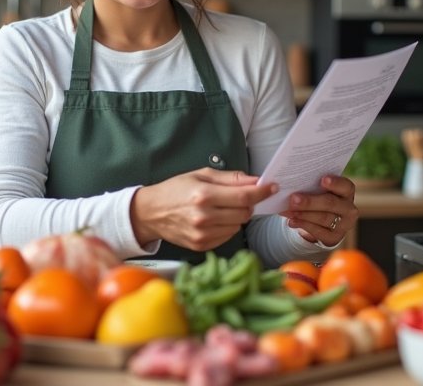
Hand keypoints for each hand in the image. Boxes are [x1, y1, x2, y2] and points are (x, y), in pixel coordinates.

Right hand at [130, 168, 275, 250]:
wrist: (150, 213)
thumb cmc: (175, 190)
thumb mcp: (201, 176)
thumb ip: (230, 178)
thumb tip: (255, 181)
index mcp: (204, 196)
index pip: (243, 196)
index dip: (261, 192)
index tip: (272, 187)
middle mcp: (204, 217)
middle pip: (244, 213)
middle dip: (247, 203)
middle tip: (237, 197)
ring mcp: (203, 235)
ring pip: (238, 226)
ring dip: (237, 216)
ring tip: (221, 208)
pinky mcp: (202, 246)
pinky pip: (228, 237)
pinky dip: (227, 227)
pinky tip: (214, 220)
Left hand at [279, 174, 356, 245]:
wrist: (320, 221)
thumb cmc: (317, 197)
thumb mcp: (317, 190)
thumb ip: (310, 185)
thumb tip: (287, 183)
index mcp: (346, 191)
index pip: (345, 186)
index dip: (335, 183)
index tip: (323, 180)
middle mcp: (349, 208)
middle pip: (330, 203)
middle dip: (310, 202)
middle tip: (293, 199)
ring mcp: (344, 224)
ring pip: (323, 218)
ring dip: (304, 214)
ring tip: (289, 211)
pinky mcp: (334, 237)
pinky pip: (318, 231)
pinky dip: (303, 225)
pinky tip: (292, 221)